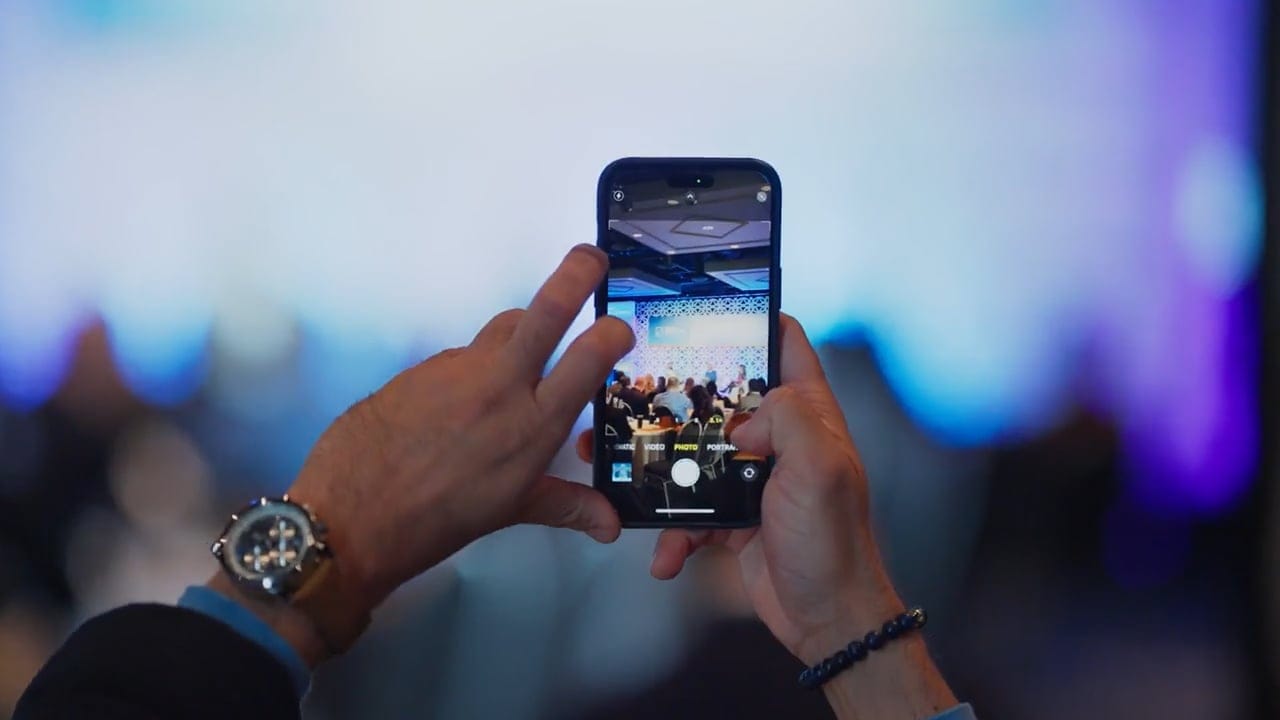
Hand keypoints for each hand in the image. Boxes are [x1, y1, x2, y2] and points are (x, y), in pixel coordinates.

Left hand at [277, 245, 630, 631]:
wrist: (351, 516)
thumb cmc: (438, 520)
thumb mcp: (510, 510)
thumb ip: (566, 505)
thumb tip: (610, 525)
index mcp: (534, 425)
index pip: (588, 359)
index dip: (612, 334)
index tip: (620, 328)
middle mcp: (501, 387)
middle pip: (545, 311)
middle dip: (575, 274)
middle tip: (591, 257)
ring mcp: (457, 371)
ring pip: (503, 327)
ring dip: (522, 330)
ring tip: (525, 353)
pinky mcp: (421, 368)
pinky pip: (461, 356)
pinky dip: (473, 368)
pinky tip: (461, 401)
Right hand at [575, 314, 956, 718]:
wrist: (827, 618)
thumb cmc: (833, 543)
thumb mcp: (819, 467)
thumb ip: (786, 418)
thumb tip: (742, 419)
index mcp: (807, 415)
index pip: (786, 346)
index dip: (753, 320)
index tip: (708, 308)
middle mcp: (780, 439)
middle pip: (723, 399)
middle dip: (679, 399)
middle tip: (635, 394)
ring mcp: (753, 478)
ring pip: (695, 456)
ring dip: (659, 472)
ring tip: (621, 477)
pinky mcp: (732, 517)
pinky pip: (689, 513)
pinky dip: (674, 534)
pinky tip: (667, 556)